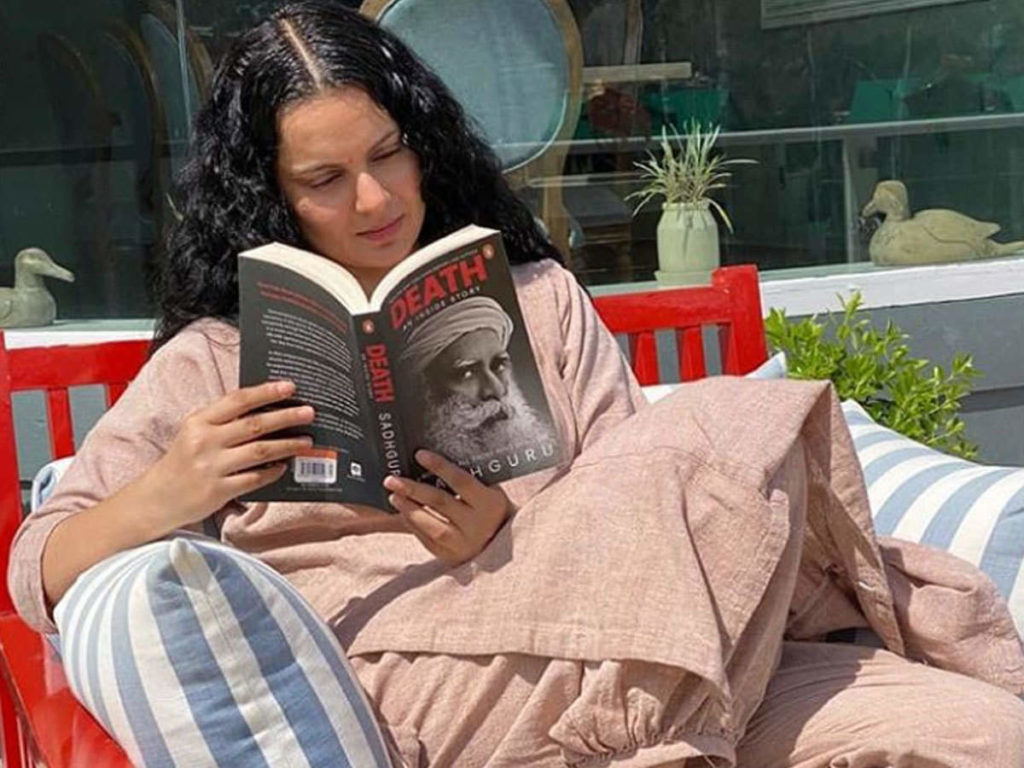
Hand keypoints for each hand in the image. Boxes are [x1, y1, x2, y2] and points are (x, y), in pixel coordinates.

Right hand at [140, 380, 314, 532]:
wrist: (156, 499)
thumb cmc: (181, 462)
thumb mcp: (194, 433)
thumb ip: (223, 422)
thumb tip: (265, 411)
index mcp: (199, 421)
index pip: (238, 400)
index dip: (266, 392)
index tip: (290, 387)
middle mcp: (204, 441)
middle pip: (254, 424)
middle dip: (286, 417)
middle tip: (309, 413)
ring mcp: (211, 467)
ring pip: (260, 451)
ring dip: (287, 445)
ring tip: (306, 441)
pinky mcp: (218, 491)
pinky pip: (254, 478)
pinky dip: (272, 471)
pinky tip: (284, 466)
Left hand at [383, 449, 509, 566]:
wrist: (503, 545)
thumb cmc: (490, 509)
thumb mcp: (487, 492)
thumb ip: (464, 482)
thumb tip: (430, 461)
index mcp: (490, 503)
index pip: (461, 481)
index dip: (440, 466)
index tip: (420, 454)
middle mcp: (478, 525)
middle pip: (441, 503)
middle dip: (413, 489)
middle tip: (392, 479)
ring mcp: (465, 544)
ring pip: (432, 526)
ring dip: (410, 509)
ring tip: (393, 496)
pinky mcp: (452, 557)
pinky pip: (428, 541)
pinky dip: (414, 525)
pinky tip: (404, 512)